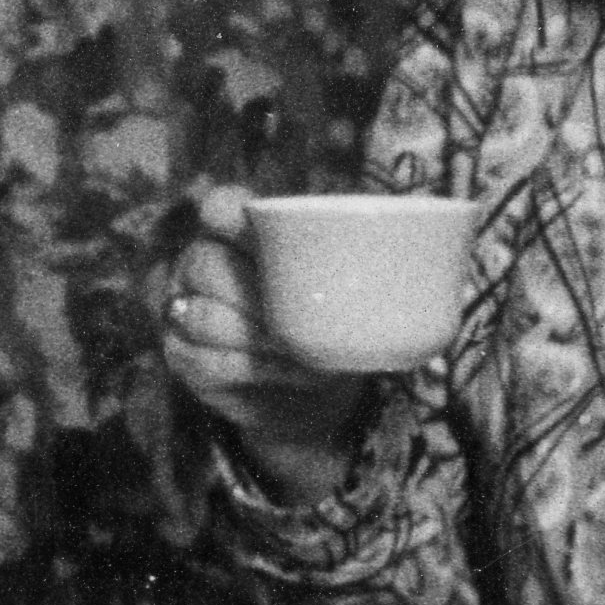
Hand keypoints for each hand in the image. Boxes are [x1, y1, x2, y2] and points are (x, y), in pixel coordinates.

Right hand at [158, 186, 378, 490]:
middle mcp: (200, 265)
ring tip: (300, 350)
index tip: (241, 220)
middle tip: (296, 310)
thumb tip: (421, 251)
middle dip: (251, 289)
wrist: (311, 397)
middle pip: (206, 262)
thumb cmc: (330, 327)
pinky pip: (207, 360)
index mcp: (238, 234)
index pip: (218, 206)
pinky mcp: (182, 357)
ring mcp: (185, 311)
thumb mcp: (349, 290)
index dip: (224, 210)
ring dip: (257, 336)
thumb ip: (361, 263)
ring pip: (204, 315)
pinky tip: (290, 371)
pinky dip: (255, 369)